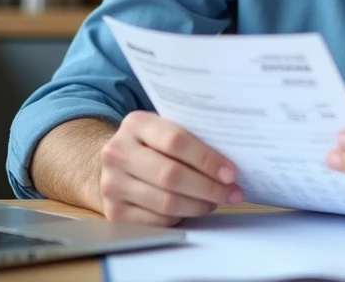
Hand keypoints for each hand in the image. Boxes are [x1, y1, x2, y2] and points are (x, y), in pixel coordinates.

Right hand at [99, 111, 243, 225]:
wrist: (116, 160)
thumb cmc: (152, 143)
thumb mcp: (164, 128)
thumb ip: (190, 136)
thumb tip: (230, 162)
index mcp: (136, 124)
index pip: (176, 141)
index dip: (207, 159)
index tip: (231, 173)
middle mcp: (117, 152)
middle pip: (171, 175)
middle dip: (208, 187)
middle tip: (232, 193)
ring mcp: (112, 184)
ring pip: (166, 202)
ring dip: (198, 205)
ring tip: (215, 201)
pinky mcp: (113, 211)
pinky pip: (157, 221)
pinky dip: (181, 218)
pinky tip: (192, 209)